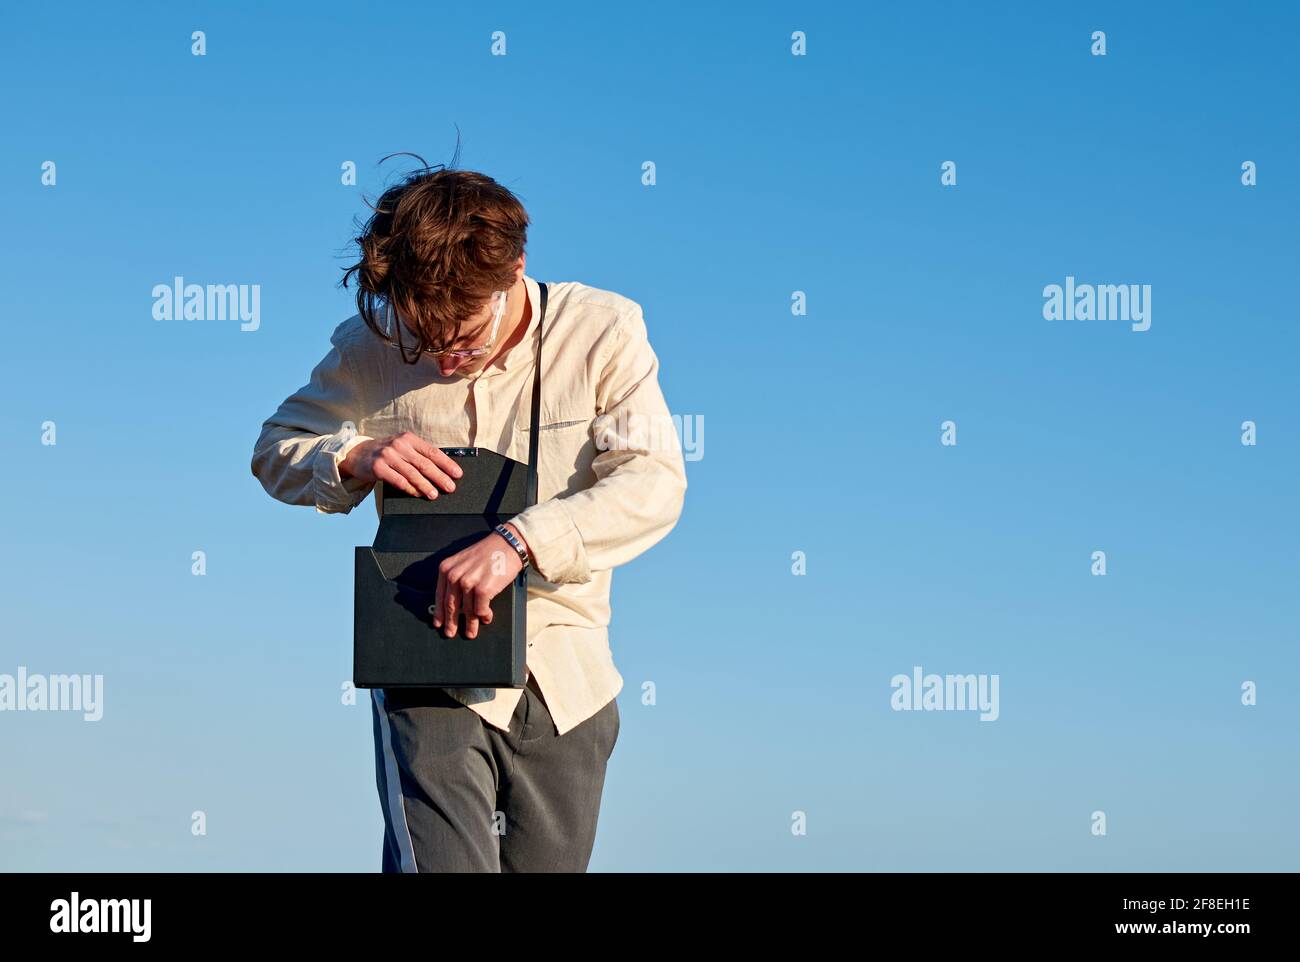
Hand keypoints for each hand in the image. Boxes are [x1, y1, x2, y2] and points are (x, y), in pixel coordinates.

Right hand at [340, 432, 462, 498]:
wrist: (357, 454)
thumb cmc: (385, 452)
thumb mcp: (402, 447)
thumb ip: (418, 454)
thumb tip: (442, 468)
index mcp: (409, 438)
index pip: (432, 452)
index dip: (446, 463)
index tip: (457, 474)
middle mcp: (399, 445)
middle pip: (424, 463)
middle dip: (440, 477)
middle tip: (451, 488)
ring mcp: (388, 456)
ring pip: (412, 473)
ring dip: (425, 485)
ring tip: (435, 494)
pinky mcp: (378, 468)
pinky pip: (398, 480)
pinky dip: (409, 488)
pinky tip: (417, 494)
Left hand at [434, 524, 528, 638]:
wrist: (508, 544)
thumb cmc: (489, 552)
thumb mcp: (464, 560)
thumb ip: (456, 577)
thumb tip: (454, 600)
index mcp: (447, 568)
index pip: (439, 595)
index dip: (439, 613)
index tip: (438, 623)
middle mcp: (455, 575)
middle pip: (451, 606)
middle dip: (451, 623)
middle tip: (450, 633)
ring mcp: (468, 583)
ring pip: (467, 611)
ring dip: (471, 624)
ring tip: (472, 632)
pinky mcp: (483, 589)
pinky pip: (481, 610)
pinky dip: (484, 616)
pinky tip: (487, 617)